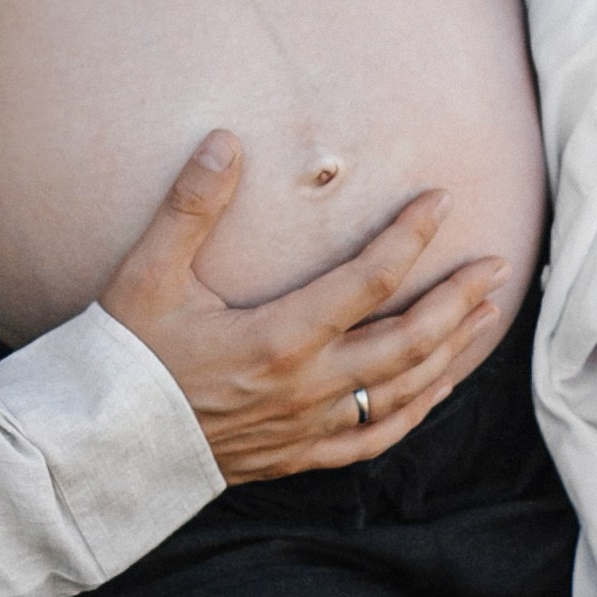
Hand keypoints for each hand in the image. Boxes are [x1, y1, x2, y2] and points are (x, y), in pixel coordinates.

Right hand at [104, 135, 507, 482]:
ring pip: (403, 391)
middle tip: (497, 266)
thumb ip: (191, 206)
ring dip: (451, 351)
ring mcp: (308, 428)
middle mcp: (307, 387)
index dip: (412, 237)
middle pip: (408, 341)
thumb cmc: (124, 358)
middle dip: (458, 300)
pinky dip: (416, 410)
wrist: (100, 448)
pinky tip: (437, 388)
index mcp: (279, 338)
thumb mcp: (147, 276)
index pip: (370, 281)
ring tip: (485, 316)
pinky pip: (375, 438)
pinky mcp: (298, 456)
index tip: (442, 202)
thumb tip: (225, 141)